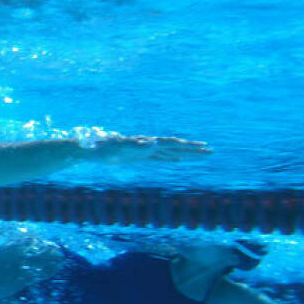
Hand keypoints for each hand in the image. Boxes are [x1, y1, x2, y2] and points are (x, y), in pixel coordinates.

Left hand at [94, 135, 210, 162]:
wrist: (92, 149)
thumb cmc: (104, 149)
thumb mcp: (119, 148)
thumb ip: (136, 145)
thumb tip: (153, 143)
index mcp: (147, 143)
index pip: (172, 144)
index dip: (188, 146)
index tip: (203, 146)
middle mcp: (148, 145)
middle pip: (176, 147)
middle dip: (193, 150)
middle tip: (211, 151)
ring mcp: (145, 151)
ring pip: (170, 152)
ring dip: (186, 154)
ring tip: (201, 154)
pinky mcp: (139, 157)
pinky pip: (160, 158)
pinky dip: (171, 159)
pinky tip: (178, 160)